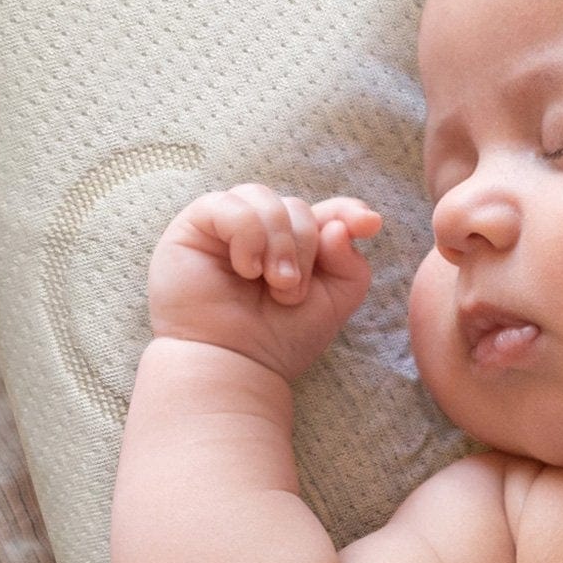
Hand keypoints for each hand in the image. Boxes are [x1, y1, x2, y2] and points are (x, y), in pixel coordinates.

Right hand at [146, 183, 384, 381]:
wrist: (234, 364)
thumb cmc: (281, 337)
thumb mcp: (334, 300)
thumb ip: (349, 260)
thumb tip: (339, 226)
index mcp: (296, 244)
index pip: (327, 210)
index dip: (348, 210)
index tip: (368, 224)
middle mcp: (262, 231)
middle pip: (298, 207)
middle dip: (305, 248)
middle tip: (291, 292)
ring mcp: (227, 226)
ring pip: (266, 199)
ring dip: (279, 243)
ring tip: (274, 283)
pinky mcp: (194, 226)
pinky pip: (229, 205)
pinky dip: (247, 235)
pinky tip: (246, 269)